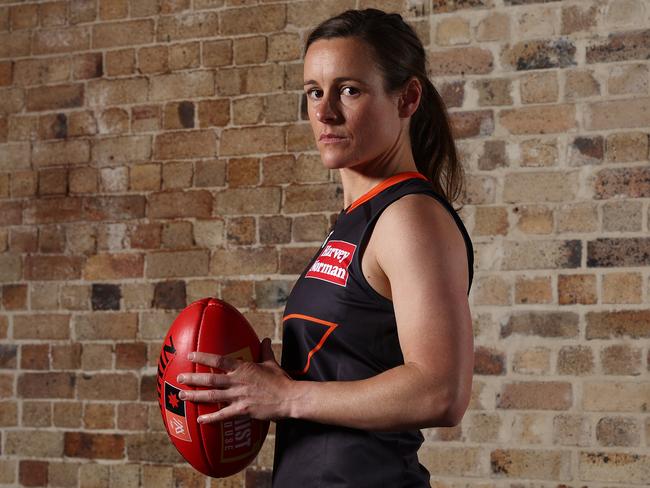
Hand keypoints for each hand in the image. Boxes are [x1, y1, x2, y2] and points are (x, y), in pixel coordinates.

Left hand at [176, 338, 293, 423]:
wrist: (289, 398)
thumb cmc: (281, 380)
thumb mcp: (272, 362)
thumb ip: (265, 351)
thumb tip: (265, 339)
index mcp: (243, 368)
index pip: (219, 360)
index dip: (203, 357)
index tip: (190, 356)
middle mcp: (237, 381)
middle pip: (210, 379)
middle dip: (192, 378)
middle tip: (179, 378)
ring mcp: (239, 396)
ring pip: (212, 396)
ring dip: (195, 396)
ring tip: (182, 396)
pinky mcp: (242, 411)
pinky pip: (223, 415)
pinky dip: (210, 418)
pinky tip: (200, 419)